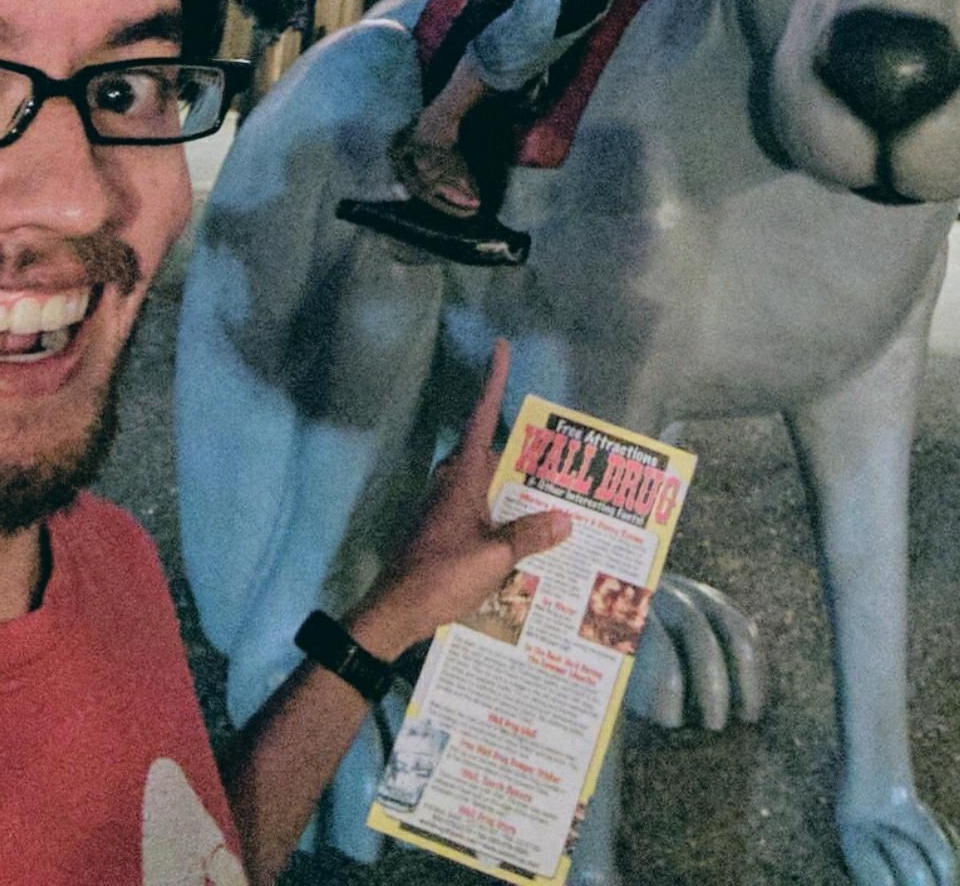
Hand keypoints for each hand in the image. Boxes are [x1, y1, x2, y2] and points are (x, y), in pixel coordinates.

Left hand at [347, 341, 570, 660]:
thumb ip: (529, 535)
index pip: (482, 417)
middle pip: (489, 450)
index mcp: (462, 477)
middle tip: (558, 446)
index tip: (500, 346)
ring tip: (554, 491)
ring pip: (486, 481)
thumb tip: (565, 518)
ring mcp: (444, 506)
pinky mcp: (443, 529)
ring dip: (513, 482)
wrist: (394, 613)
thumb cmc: (441, 576)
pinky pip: (480, 506)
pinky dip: (503, 509)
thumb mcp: (494, 558)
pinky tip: (527, 531)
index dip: (493, 382)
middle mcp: (452, 483)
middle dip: (521, 446)